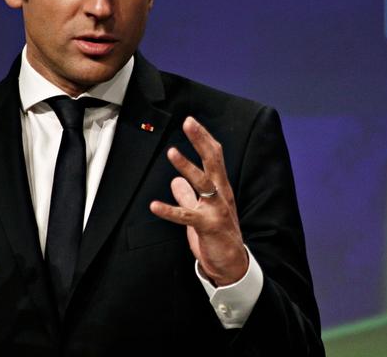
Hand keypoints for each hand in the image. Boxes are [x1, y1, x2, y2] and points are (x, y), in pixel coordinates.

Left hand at [150, 117, 247, 285]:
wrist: (232, 264)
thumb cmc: (217, 236)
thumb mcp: (201, 212)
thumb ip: (188, 196)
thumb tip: (174, 182)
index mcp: (220, 188)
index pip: (214, 157)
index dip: (203, 138)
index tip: (191, 121)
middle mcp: (221, 194)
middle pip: (213, 161)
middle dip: (200, 140)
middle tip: (188, 122)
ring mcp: (216, 210)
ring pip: (203, 183)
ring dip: (187, 167)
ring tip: (172, 152)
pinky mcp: (208, 226)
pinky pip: (187, 216)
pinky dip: (170, 210)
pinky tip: (154, 205)